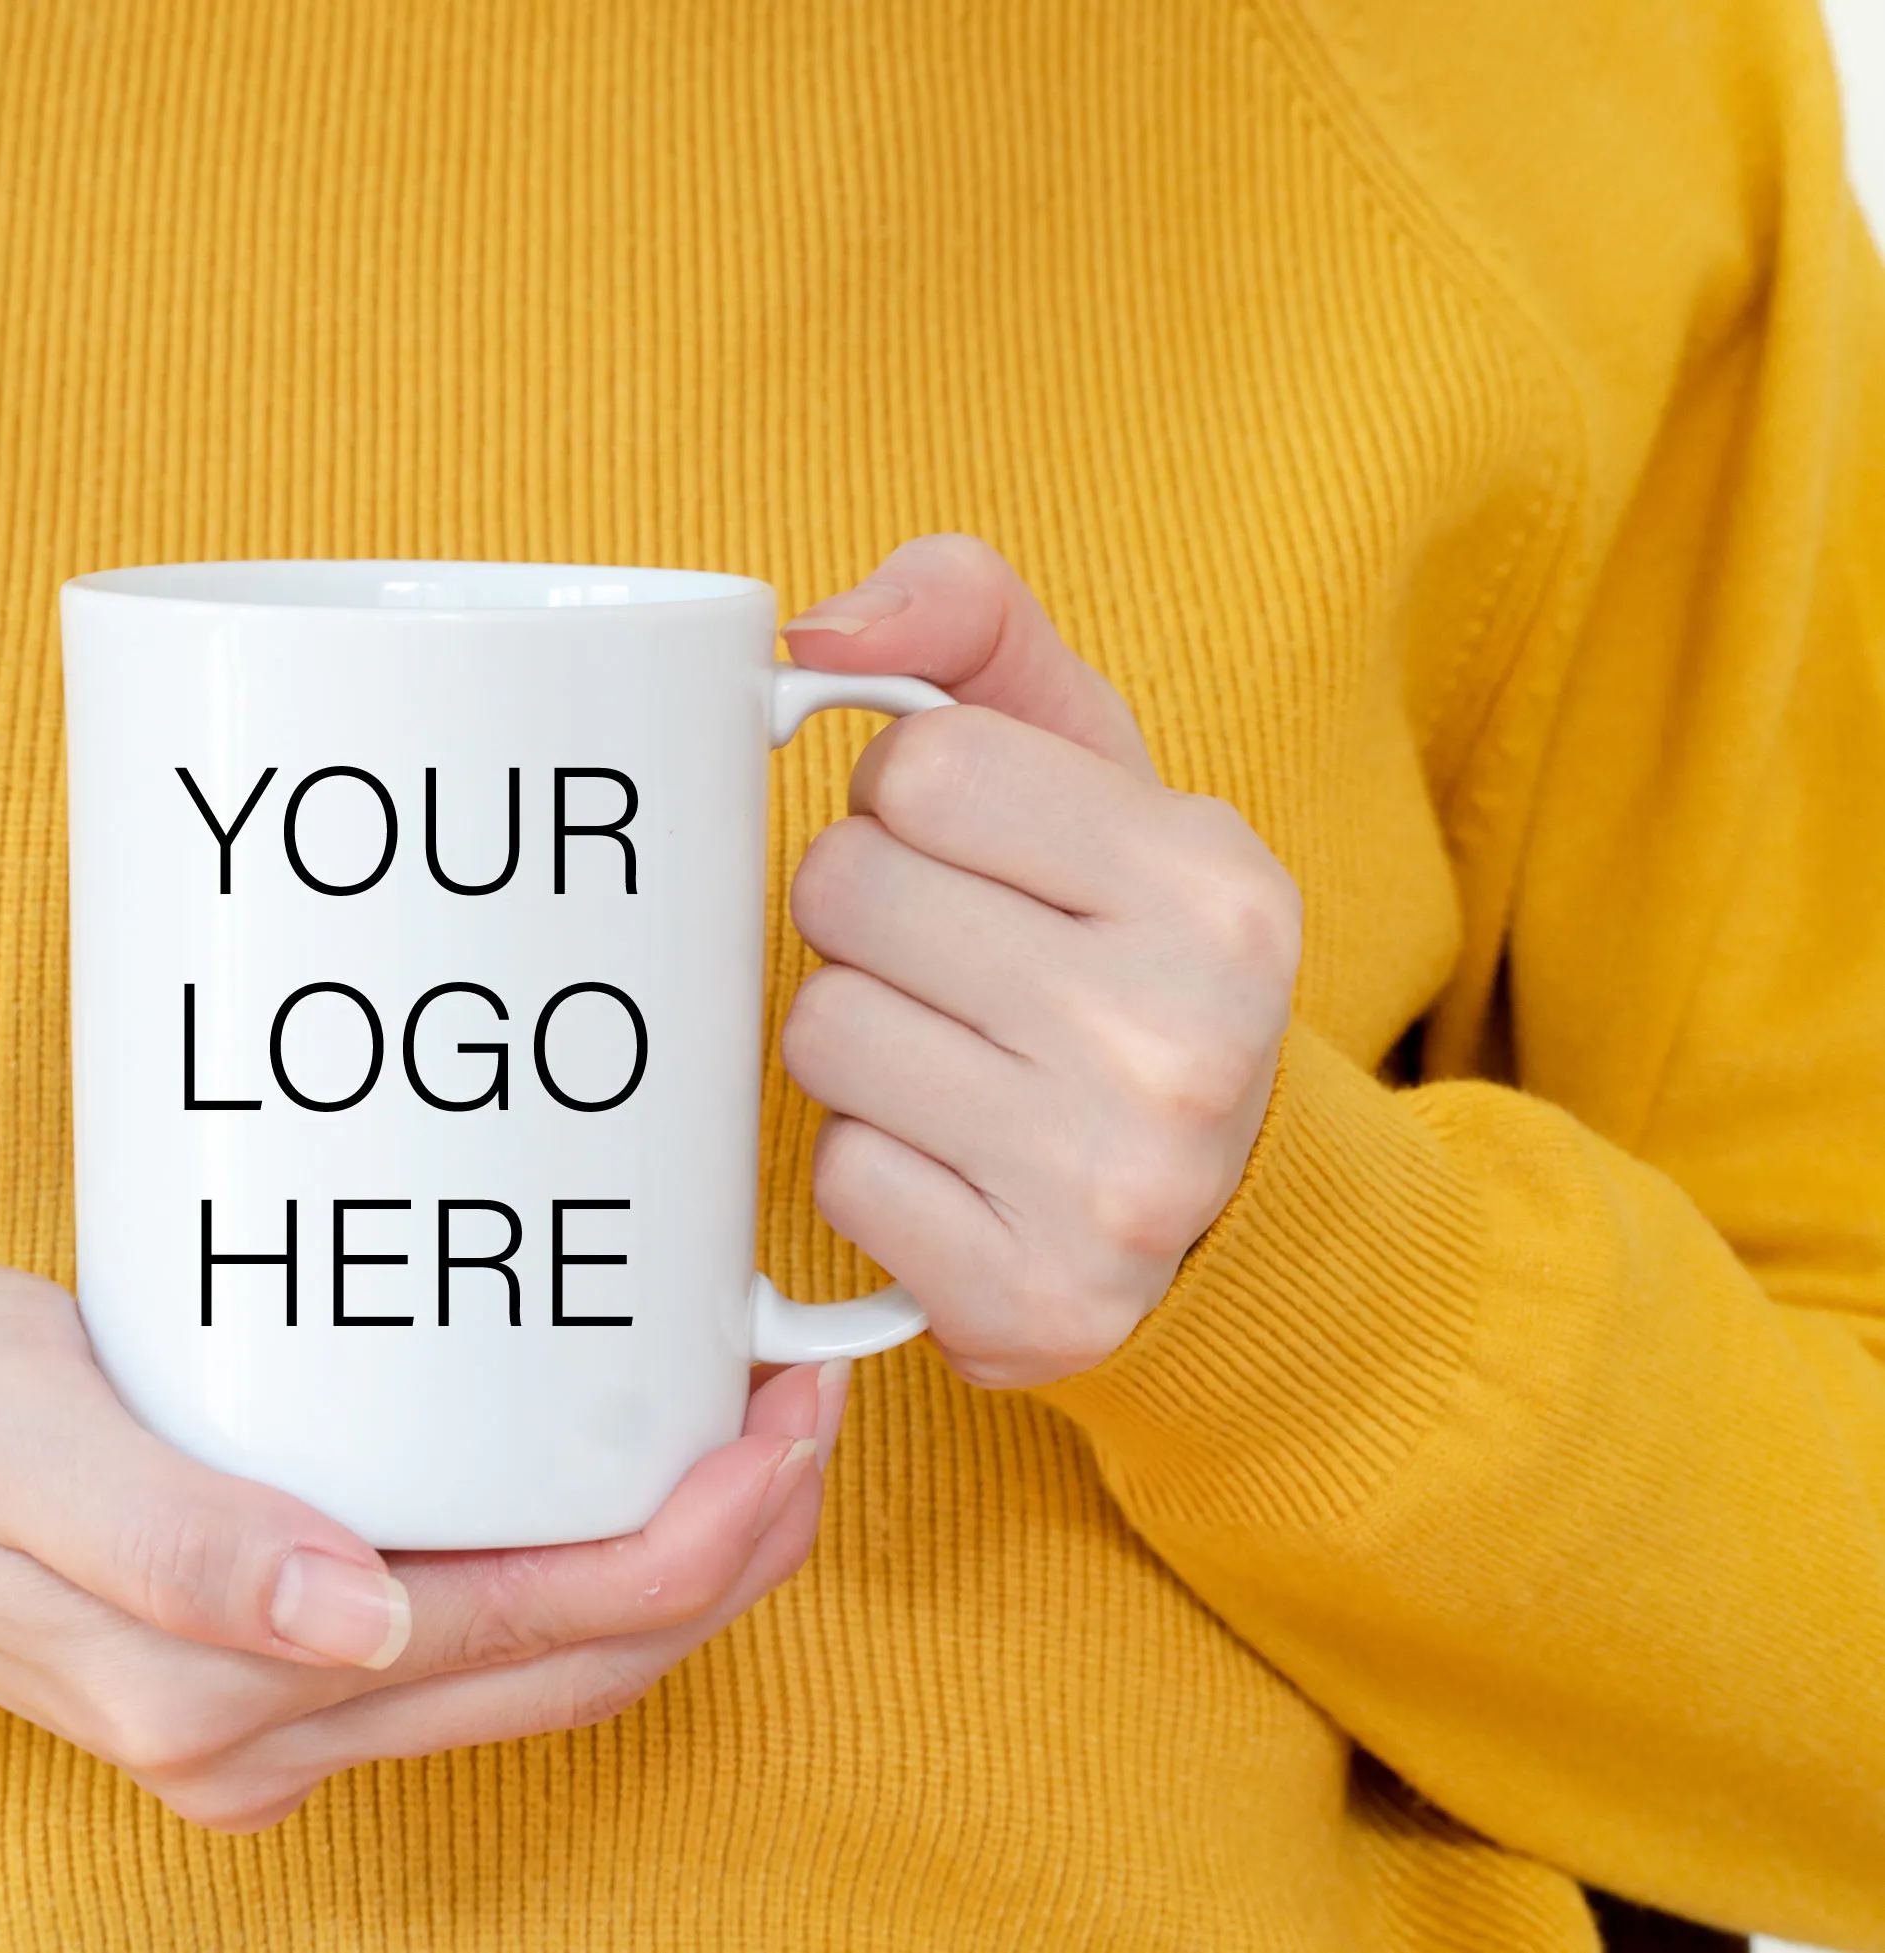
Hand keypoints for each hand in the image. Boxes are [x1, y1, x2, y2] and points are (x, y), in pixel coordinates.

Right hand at [0, 1254, 843, 1830]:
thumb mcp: (0, 1445)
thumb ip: (166, 1542)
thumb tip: (348, 1622)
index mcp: (220, 1699)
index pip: (528, 1639)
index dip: (684, 1546)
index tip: (775, 1415)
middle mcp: (268, 1735)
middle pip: (569, 1666)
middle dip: (719, 1553)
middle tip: (802, 1400)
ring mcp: (277, 1712)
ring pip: (541, 1665)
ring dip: (669, 1564)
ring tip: (750, 1426)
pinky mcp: (278, 1660)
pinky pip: (476, 1633)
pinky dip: (578, 1558)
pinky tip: (611, 1464)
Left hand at [777, 535, 1300, 1387]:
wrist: (1222, 1203)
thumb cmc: (1119, 944)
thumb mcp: (1090, 762)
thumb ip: (969, 623)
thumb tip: (813, 632)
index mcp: (1215, 880)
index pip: (917, 769)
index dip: (909, 804)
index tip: (973, 854)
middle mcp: (1184, 1035)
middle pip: (843, 895)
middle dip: (865, 916)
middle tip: (953, 962)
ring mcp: (1114, 1185)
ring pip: (819, 1033)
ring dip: (857, 1041)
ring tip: (957, 1058)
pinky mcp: (1035, 1302)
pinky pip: (838, 1174)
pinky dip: (872, 1163)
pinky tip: (959, 1161)